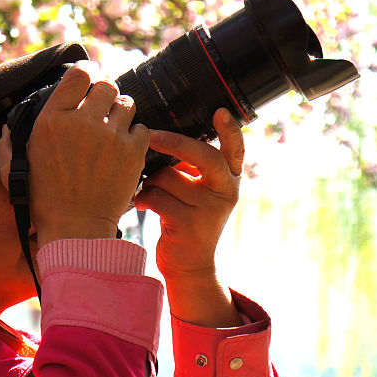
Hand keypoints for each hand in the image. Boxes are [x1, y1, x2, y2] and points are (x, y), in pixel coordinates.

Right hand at [7, 63, 149, 244]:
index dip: (86, 72)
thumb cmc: (42, 200)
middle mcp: (83, 122)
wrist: (76, 229)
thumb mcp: (14, 169)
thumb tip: (7, 126)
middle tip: (102, 106)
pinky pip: (142, 128)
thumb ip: (9, 142)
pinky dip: (135, 134)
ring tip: (113, 127)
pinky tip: (124, 146)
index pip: (78, 74)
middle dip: (105, 92)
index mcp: (52, 120)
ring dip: (121, 112)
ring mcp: (111, 136)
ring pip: (127, 103)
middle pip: (106, 84)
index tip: (87, 79)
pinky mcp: (133, 152)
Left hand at [134, 109, 243, 326]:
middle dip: (174, 143)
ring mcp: (209, 211)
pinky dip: (143, 198)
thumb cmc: (187, 219)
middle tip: (150, 135)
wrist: (189, 266)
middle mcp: (225, 193)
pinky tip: (141, 205)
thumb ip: (192, 168)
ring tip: (146, 189)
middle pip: (203, 156)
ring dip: (150, 181)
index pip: (235, 150)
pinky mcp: (189, 226)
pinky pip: (156, 197)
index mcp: (229, 180)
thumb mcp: (199, 192)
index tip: (220, 111)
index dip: (230, 130)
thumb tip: (161, 136)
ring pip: (169, 177)